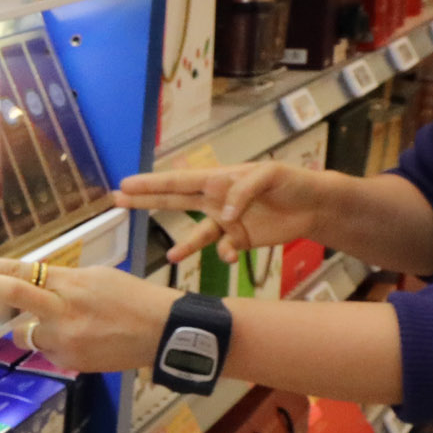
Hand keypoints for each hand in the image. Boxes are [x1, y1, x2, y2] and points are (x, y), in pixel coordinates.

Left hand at [0, 255, 175, 372]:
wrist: (162, 332)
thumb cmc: (133, 298)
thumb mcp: (96, 276)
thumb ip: (60, 280)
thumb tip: (31, 282)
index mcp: (71, 284)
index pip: (21, 271)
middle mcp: (63, 312)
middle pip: (12, 295)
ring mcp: (64, 340)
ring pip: (26, 332)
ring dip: (32, 325)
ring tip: (66, 322)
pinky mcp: (69, 362)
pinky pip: (47, 350)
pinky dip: (55, 343)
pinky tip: (83, 338)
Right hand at [117, 162, 338, 265]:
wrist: (315, 205)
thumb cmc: (292, 181)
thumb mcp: (270, 176)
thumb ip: (243, 191)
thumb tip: (224, 213)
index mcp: (218, 179)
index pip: (178, 181)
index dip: (151, 184)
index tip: (125, 185)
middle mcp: (216, 199)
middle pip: (174, 201)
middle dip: (146, 202)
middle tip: (117, 201)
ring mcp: (226, 221)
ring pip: (197, 234)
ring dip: (185, 246)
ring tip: (170, 256)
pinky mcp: (240, 239)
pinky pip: (223, 250)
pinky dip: (224, 254)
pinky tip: (229, 255)